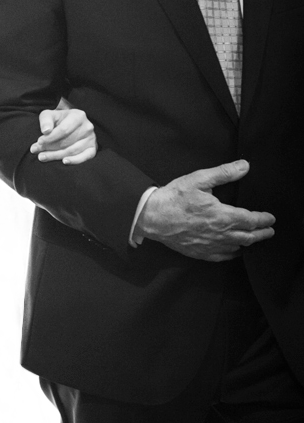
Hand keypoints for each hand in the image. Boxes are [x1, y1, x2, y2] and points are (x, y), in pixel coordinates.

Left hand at [30, 106, 96, 163]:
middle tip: (38, 153)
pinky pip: (85, 157)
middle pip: (67, 141)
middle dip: (50, 148)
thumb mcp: (49, 115)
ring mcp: (91, 138)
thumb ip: (46, 120)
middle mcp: (87, 127)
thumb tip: (45, 131)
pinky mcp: (93, 148)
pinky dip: (75, 160)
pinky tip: (64, 162)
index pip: (63, 130)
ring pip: (72, 150)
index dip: (50, 137)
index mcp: (78, 116)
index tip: (39, 142)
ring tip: (42, 157)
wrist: (70, 123)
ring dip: (56, 155)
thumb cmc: (58, 120)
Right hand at [135, 160, 274, 260]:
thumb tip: (245, 166)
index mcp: (222, 215)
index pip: (251, 220)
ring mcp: (210, 245)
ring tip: (256, 239)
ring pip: (237, 247)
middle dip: (262, 234)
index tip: (271, 218)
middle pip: (248, 237)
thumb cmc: (174, 198)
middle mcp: (220, 233)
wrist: (152, 217)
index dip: (263, 219)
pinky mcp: (200, 252)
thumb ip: (224, 173)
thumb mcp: (199, 179)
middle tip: (270, 231)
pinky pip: (222, 256)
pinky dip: (233, 254)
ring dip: (249, 243)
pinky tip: (235, 251)